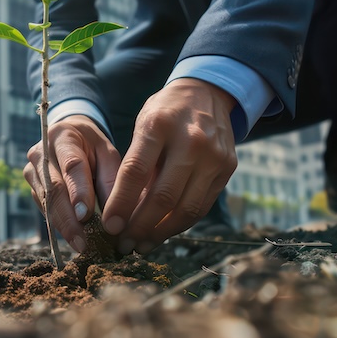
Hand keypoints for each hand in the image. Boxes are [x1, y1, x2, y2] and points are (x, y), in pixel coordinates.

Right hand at [24, 115, 121, 252]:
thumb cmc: (92, 146)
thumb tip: (113, 213)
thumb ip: (111, 178)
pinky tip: (73, 238)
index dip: (78, 191)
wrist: (69, 137)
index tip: (86, 215)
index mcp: (62, 136)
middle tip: (83, 242)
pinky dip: (59, 224)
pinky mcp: (32, 187)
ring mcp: (31, 171)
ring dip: (63, 226)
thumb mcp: (107, 152)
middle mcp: (40, 153)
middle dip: (68, 218)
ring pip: (46, 202)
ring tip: (80, 245)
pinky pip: (44, 209)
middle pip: (53, 189)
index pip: (71, 165)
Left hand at [101, 78, 237, 254]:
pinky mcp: (227, 169)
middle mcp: (190, 141)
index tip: (109, 226)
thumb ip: (134, 164)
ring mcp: (214, 157)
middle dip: (139, 226)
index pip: (135, 172)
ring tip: (141, 244)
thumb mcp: (142, 125)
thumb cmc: (165, 112)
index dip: (121, 204)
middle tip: (123, 243)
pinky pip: (201, 207)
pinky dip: (180, 224)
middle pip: (163, 196)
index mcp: (159, 125)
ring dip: (160, 233)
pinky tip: (162, 232)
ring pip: (185, 208)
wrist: (207, 93)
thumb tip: (123, 211)